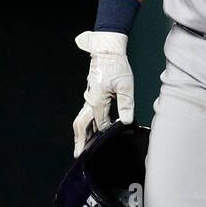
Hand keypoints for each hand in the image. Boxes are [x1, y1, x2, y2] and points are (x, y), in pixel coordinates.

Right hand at [72, 30, 134, 156]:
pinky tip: (90, 129)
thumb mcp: (125, 85)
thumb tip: (126, 121)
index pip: (101, 125)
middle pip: (81, 126)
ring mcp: (88, 98)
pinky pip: (84, 114)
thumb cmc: (116, 66)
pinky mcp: (91, 95)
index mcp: (96, 102)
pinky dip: (84, 125)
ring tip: (82, 146)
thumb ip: (126, 104)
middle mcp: (89, 102)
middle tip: (79, 155)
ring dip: (81, 134)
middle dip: (80, 141)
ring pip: (81, 120)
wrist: (107, 51)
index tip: (110, 142)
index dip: (106, 133)